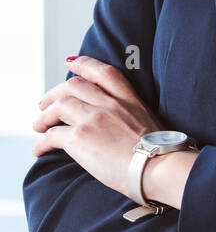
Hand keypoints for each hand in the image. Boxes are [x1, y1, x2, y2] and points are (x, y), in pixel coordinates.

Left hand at [32, 54, 166, 198]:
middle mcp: (109, 104)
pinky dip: (42, 142)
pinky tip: (40, 150)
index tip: (70, 64)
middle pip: (72, 86)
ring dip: (44, 117)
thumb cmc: (160, 155)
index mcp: (129, 100)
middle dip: (53, 94)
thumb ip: (131, 117)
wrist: (159, 168)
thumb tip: (120, 128)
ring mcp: (93, 118)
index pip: (103, 73)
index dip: (84, 65)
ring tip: (39, 126)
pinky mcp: (80, 138)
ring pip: (58, 106)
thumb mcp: (150, 124)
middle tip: (44, 104)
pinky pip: (51, 135)